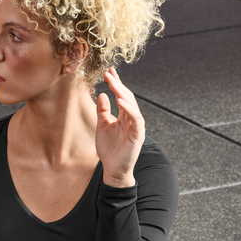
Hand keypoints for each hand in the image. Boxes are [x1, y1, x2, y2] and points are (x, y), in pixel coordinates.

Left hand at [96, 68, 144, 187]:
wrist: (113, 168)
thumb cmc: (109, 149)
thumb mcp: (102, 126)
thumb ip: (103, 111)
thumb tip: (102, 94)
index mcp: (124, 116)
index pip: (121, 95)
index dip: (116, 83)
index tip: (109, 71)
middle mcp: (131, 119)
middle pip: (127, 97)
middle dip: (118, 84)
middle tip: (108, 73)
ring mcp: (136, 126)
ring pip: (132, 105)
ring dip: (122, 92)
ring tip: (112, 83)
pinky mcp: (138, 134)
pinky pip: (135, 118)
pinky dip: (129, 108)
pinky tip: (120, 100)